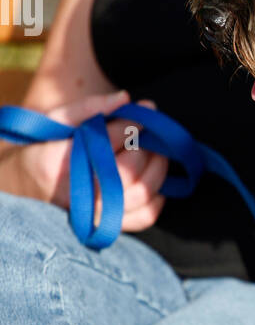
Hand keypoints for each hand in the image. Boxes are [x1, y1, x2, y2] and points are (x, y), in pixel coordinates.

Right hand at [0, 89, 168, 231]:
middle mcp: (76, 194)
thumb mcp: (55, 121)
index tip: (145, 111)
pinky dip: (158, 197)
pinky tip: (152, 178)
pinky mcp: (107, 226)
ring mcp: (93, 214)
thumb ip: (89, 107)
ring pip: (141, 194)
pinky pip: (144, 217)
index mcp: (58, 163)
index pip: (107, 141)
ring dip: (157, 168)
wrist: (27, 187)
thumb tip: (125, 98)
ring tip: (154, 151)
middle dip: (146, 146)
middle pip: (127, 170)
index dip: (132, 123)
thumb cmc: (45, 148)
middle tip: (149, 133)